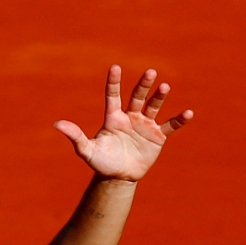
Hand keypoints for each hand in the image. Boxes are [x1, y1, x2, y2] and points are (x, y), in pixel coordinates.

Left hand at [54, 65, 193, 181]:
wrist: (118, 177)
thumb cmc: (101, 162)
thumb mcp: (87, 150)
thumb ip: (75, 136)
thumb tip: (57, 124)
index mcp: (113, 117)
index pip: (113, 96)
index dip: (114, 82)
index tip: (115, 67)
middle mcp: (130, 117)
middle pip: (137, 97)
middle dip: (143, 85)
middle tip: (150, 72)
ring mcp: (145, 125)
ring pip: (153, 106)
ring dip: (159, 97)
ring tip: (164, 86)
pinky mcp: (158, 136)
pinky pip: (170, 125)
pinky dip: (179, 120)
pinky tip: (188, 113)